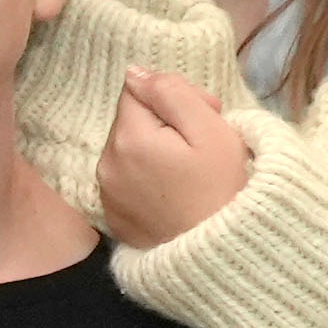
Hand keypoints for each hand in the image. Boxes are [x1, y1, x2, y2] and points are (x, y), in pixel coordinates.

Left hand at [95, 68, 256, 250]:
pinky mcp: (113, 216)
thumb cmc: (222, 188)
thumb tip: (136, 72)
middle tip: (204, 143)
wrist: (219, 254)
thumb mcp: (210, 129)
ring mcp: (106, 193)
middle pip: (132, 119)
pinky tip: (175, 192)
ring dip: (156, 149)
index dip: (175, 96)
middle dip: (165, 122)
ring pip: (128, 148)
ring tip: (191, 170)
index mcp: (127, 138)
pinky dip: (147, 177)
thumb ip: (171, 92)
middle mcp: (105, 164)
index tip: (207, 115)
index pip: (138, 89)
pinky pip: (126, 179)